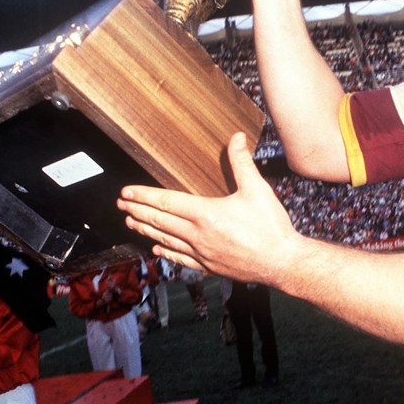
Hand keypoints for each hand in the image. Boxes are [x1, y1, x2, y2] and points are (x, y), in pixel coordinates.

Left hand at [117, 132, 301, 287]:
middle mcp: (198, 235)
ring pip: (166, 240)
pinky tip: (157, 249)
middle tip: (121, 205)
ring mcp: (202, 253)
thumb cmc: (271, 227)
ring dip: (147, 230)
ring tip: (131, 223)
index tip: (126, 192)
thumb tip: (236, 137)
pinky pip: (181, 259)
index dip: (144, 196)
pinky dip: (166, 252)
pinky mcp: (210, 266)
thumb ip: (242, 162)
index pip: (167, 202)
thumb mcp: (257, 189)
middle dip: (138, 211)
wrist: (282, 262)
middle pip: (160, 221)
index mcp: (206, 214)